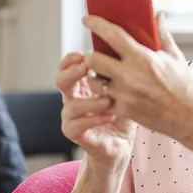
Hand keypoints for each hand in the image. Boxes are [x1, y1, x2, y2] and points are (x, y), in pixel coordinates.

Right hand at [55, 52, 134, 168]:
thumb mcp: (125, 89)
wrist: (120, 144)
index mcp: (82, 84)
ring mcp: (71, 117)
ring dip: (90, 101)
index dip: (71, 59)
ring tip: (108, 100)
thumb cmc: (123, 113)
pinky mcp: (74, 133)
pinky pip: (77, 125)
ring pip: (70, 105)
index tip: (83, 54)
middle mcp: (73, 98)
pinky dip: (93, 119)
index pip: (68, 66)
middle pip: (61, 81)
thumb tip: (131, 47)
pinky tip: (109, 116)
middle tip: (87, 68)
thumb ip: (121, 72)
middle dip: (72, 72)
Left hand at [81, 14, 192, 141]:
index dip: (96, 24)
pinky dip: (102, 95)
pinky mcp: (123, 110)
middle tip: (97, 54)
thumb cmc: (184, 86)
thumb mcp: (174, 56)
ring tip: (104, 75)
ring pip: (93, 81)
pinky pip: (101, 100)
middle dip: (91, 55)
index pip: (112, 35)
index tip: (88, 20)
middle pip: (93, 59)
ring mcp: (124, 95)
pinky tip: (110, 92)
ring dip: (95, 76)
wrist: (190, 116)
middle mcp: (129, 76)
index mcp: (142, 58)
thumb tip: (157, 16)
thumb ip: (162, 34)